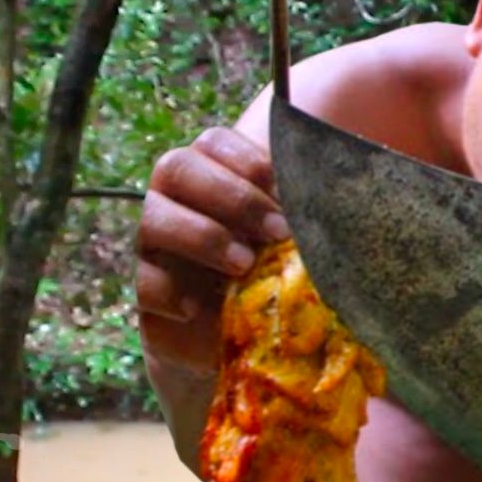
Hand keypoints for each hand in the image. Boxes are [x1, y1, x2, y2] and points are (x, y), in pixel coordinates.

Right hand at [134, 127, 291, 374]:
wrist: (239, 339)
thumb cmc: (271, 274)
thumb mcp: (290, 243)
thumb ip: (299, 219)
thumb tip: (337, 209)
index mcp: (211, 173)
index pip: (213, 143)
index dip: (247, 161)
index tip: (284, 192)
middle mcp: (175, 199)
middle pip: (178, 168)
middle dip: (232, 196)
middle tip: (277, 231)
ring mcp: (154, 242)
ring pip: (154, 219)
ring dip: (203, 237)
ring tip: (244, 265)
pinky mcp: (146, 289)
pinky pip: (145, 283)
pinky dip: (172, 293)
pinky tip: (199, 308)